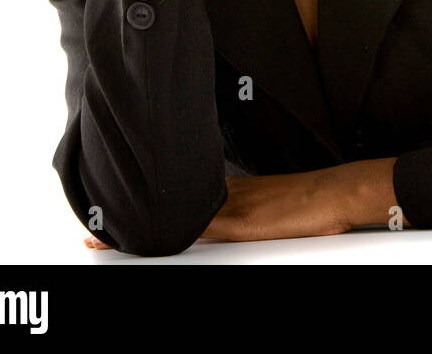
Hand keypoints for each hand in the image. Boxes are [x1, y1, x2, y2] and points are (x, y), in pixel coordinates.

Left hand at [79, 171, 347, 249]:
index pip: (183, 195)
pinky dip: (171, 234)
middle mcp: (226, 195)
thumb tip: (248, 211)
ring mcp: (231, 208)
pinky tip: (148, 240)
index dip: (151, 202)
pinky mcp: (240, 223)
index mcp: (234, 190)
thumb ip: (256, 204)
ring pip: (176, 215)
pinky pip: (197, 229)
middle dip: (133, 215)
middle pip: (171, 204)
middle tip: (93, 224)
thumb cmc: (318, 198)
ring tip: (102, 236)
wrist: (338, 191)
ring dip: (140, 227)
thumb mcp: (279, 201)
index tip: (120, 207)